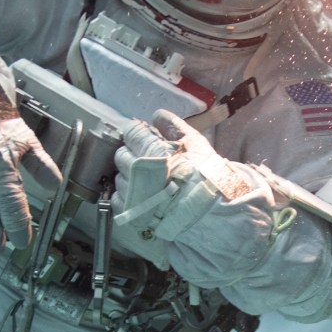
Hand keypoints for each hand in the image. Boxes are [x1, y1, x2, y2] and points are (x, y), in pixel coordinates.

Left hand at [112, 110, 276, 279]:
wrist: (212, 216)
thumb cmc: (207, 179)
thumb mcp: (197, 145)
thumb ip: (174, 127)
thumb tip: (157, 115)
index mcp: (153, 150)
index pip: (131, 133)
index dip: (138, 136)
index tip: (146, 141)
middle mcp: (139, 171)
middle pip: (121, 155)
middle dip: (133, 156)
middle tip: (150, 164)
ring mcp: (133, 193)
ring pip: (120, 177)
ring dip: (130, 177)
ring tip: (151, 184)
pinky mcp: (132, 213)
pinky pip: (119, 199)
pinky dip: (128, 197)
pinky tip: (145, 199)